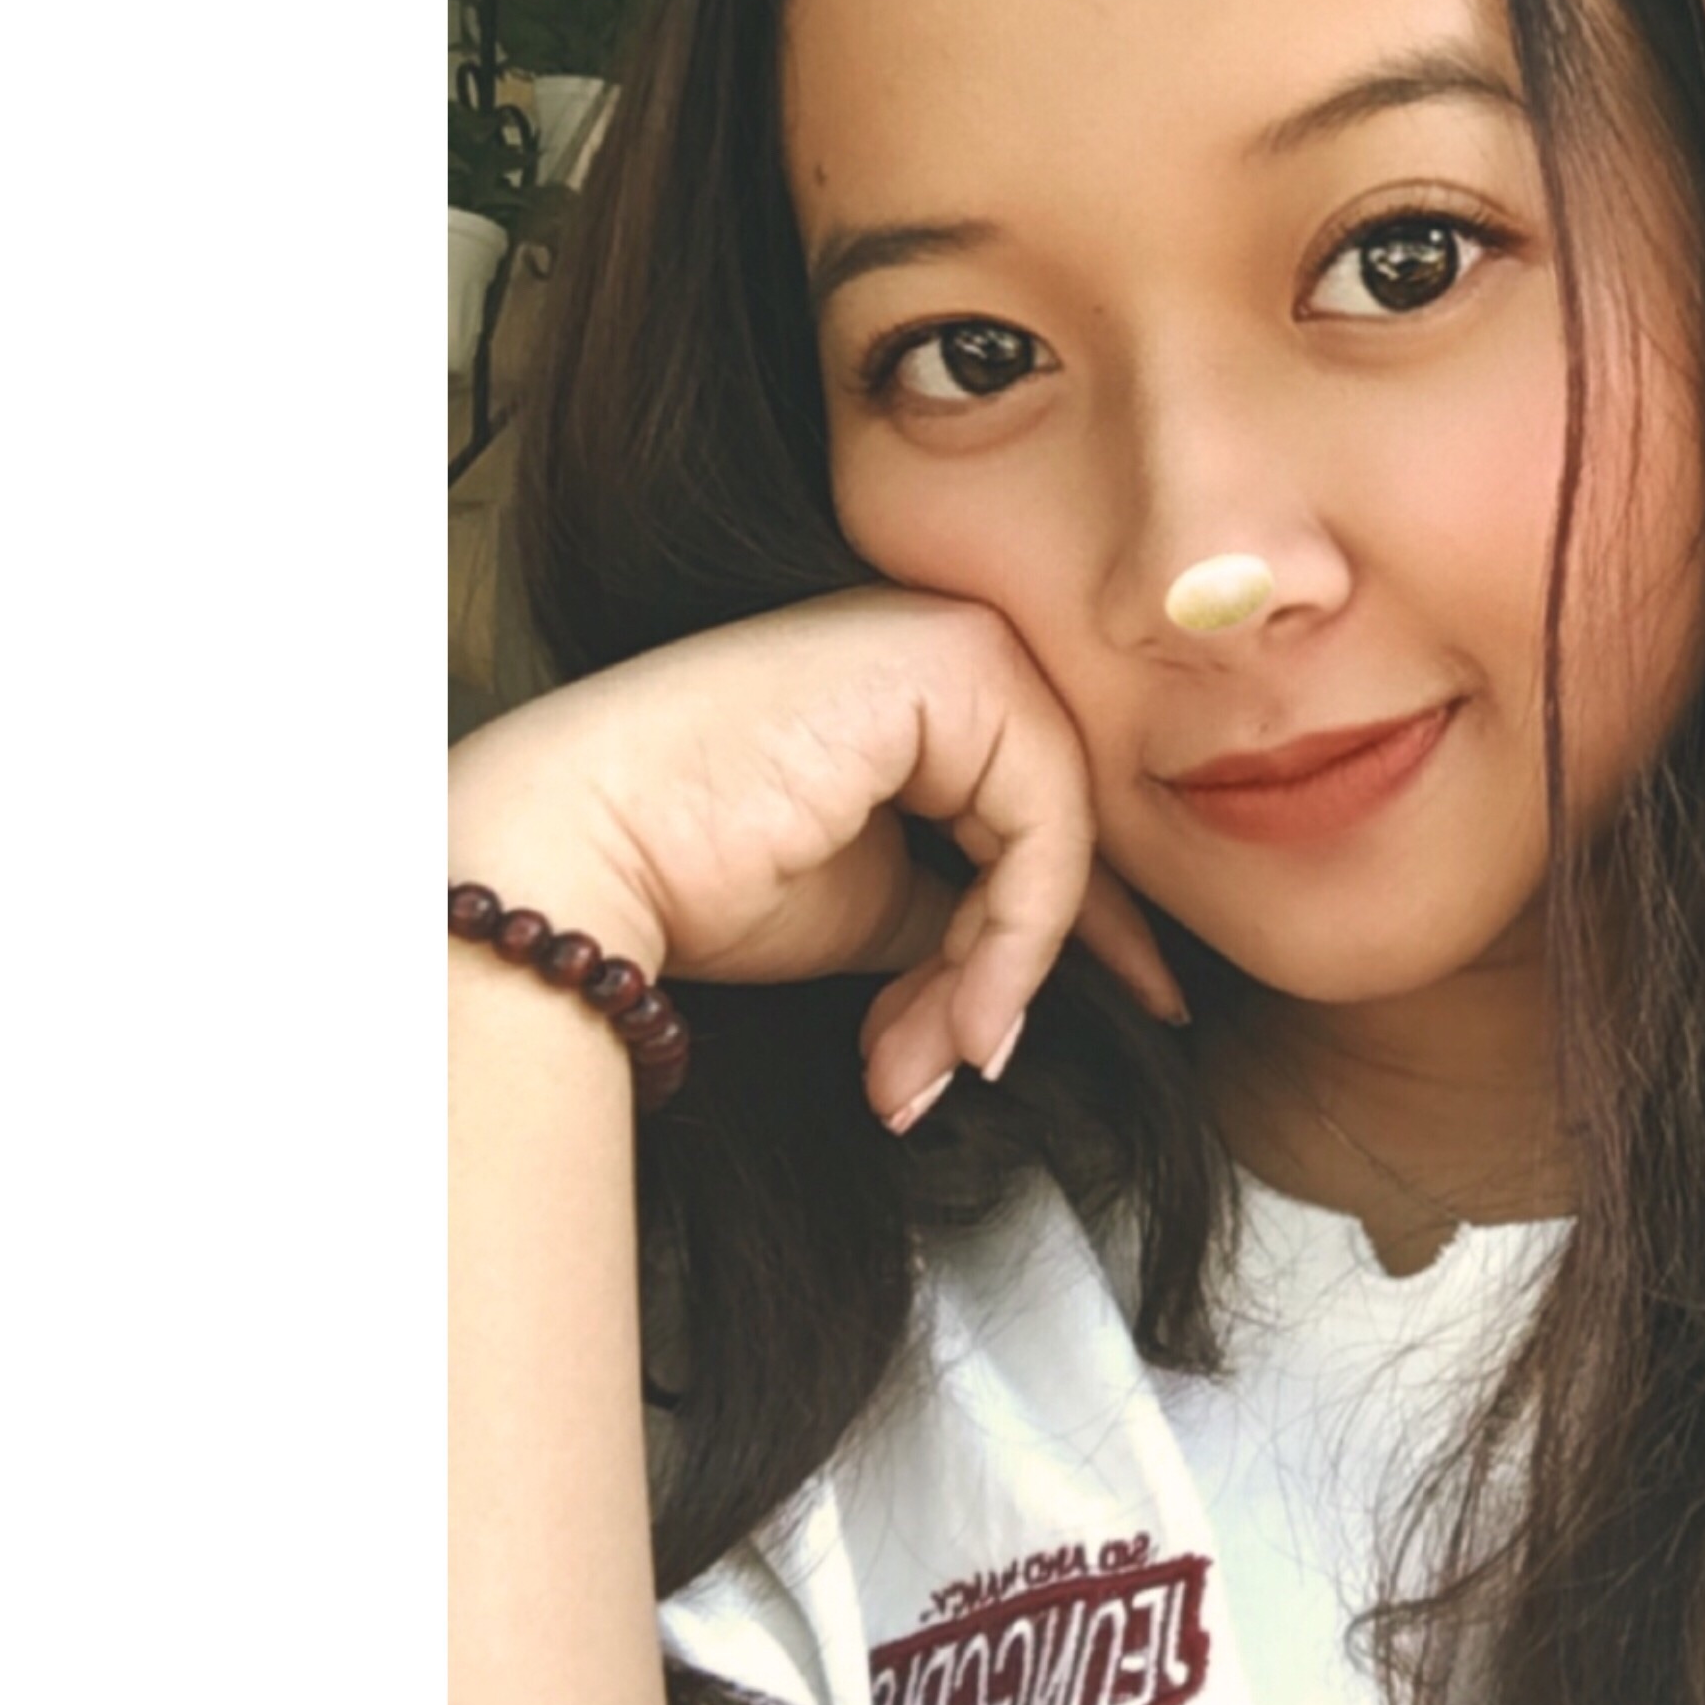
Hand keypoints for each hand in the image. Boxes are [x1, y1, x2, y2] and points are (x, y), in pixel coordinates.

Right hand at [448, 587, 1186, 1128]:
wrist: (586, 860)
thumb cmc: (696, 877)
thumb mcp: (871, 902)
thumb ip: (958, 908)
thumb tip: (1027, 967)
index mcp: (920, 685)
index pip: (1039, 812)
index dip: (1077, 932)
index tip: (1118, 1016)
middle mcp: (944, 640)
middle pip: (1054, 826)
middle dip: (1015, 970)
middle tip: (970, 1065)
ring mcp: (952, 639)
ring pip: (1057, 838)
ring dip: (1000, 977)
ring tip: (934, 1061)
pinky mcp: (953, 665)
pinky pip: (1043, 829)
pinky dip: (1016, 944)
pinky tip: (962, 1023)